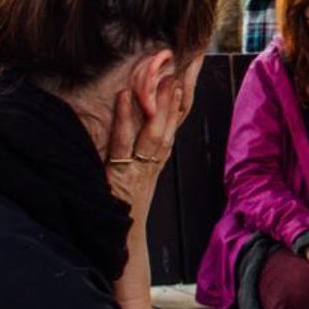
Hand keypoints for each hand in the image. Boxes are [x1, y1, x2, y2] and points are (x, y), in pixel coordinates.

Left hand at [103, 61, 187, 220]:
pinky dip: (125, 120)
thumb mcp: (135, 172)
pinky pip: (124, 144)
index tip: (187, 72)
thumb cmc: (124, 206)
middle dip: (178, 94)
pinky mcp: (121, 176)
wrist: (122, 244)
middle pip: (172, 123)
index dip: (181, 98)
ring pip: (155, 132)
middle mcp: (155, 161)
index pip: (174, 122)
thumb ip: (138, 147)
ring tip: (163, 77)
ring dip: (160, 104)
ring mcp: (141, 169)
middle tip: (184, 64)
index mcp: (158, 158)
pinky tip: (124, 98)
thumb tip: (139, 120)